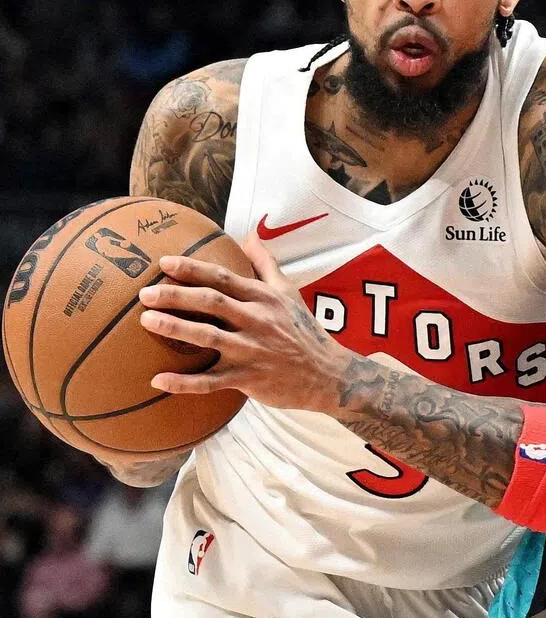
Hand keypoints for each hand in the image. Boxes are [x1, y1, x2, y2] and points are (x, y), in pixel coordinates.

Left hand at [137, 234, 353, 411]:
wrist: (329, 374)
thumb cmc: (304, 331)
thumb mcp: (289, 292)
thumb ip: (266, 263)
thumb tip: (250, 234)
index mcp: (264, 298)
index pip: (224, 278)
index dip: (193, 269)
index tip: (165, 263)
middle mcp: (257, 321)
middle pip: (212, 303)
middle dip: (177, 295)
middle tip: (146, 293)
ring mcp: (253, 350)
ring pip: (209, 337)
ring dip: (176, 329)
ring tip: (147, 321)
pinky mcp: (250, 379)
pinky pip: (212, 382)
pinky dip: (184, 383)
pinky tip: (158, 380)